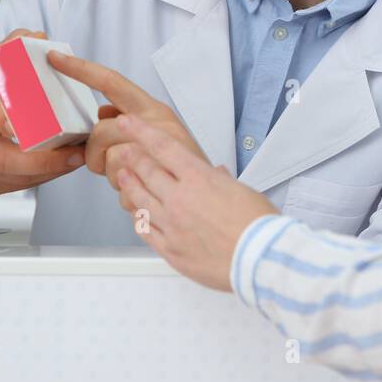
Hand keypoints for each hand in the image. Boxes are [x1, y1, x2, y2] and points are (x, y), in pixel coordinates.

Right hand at [0, 28, 86, 195]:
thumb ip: (12, 48)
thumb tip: (36, 36)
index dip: (8, 124)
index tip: (32, 128)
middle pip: (6, 160)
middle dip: (45, 161)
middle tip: (77, 153)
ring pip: (17, 178)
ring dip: (52, 170)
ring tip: (79, 157)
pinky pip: (20, 186)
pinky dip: (44, 177)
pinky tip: (64, 166)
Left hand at [45, 49, 207, 196]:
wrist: (211, 196)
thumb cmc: (182, 164)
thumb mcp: (159, 131)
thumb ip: (128, 119)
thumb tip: (102, 112)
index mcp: (154, 110)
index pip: (111, 82)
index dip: (80, 69)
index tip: (55, 59)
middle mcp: (157, 125)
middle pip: (101, 130)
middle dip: (95, 153)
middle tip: (108, 165)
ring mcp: (158, 153)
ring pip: (108, 160)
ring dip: (112, 176)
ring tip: (133, 178)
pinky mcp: (156, 180)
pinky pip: (120, 187)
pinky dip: (126, 195)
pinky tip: (142, 192)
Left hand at [109, 113, 279, 291]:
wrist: (258, 258)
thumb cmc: (257, 225)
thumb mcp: (243, 191)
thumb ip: (222, 181)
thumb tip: (217, 176)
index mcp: (199, 179)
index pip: (163, 147)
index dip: (141, 131)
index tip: (129, 123)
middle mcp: (180, 199)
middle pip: (147, 172)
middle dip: (131, 158)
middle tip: (122, 151)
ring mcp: (171, 225)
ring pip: (140, 200)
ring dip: (130, 185)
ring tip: (123, 177)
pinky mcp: (170, 249)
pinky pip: (145, 230)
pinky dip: (139, 219)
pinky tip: (137, 214)